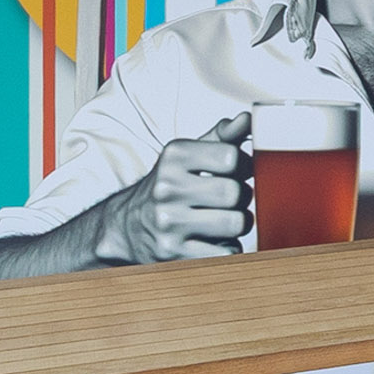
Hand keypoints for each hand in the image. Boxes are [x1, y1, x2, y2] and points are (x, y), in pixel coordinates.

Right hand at [104, 118, 253, 263]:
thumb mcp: (188, 156)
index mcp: (174, 157)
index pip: (232, 157)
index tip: (236, 173)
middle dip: (241, 198)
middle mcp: (167, 188)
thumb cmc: (169, 187)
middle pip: (235, 193)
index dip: (244, 167)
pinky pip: (227, 251)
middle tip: (229, 200)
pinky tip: (213, 240)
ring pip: (236, 223)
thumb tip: (248, 120)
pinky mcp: (173, 253)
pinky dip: (229, 248)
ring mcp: (168, 223)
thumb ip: (222, 137)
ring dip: (238, 224)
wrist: (125, 227)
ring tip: (223, 220)